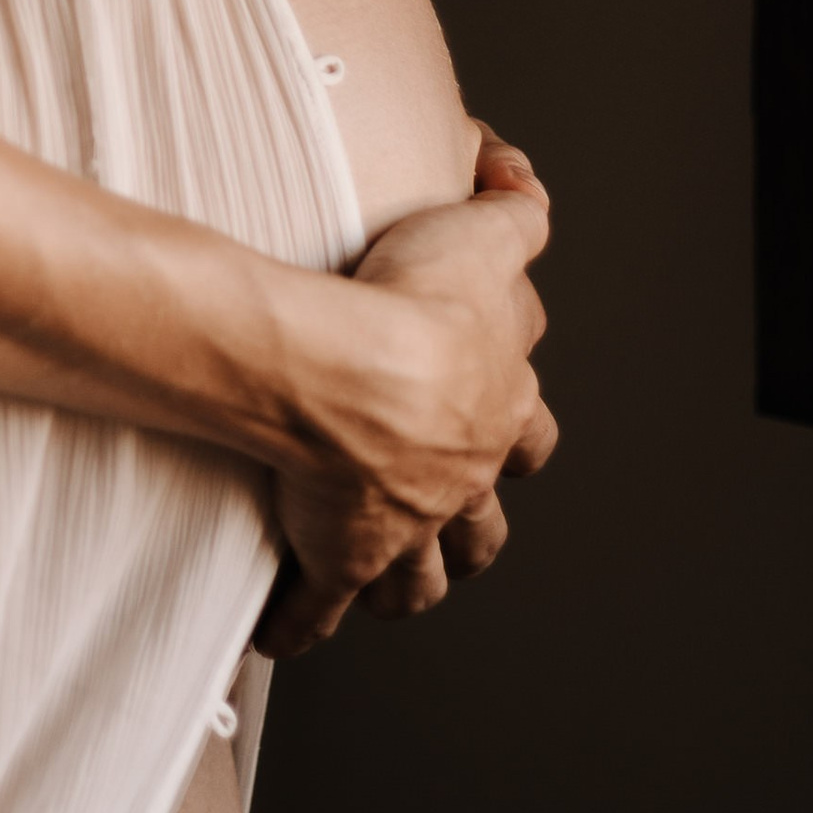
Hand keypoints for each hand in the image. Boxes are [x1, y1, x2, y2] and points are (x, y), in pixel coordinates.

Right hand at [254, 128, 555, 655]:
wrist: (348, 365)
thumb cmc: (414, 301)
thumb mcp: (484, 236)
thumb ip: (514, 206)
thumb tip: (520, 179)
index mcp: (496, 411)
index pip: (532, 436)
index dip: (522, 437)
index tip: (508, 433)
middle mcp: (458, 478)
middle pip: (484, 529)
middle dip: (473, 533)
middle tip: (454, 528)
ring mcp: (401, 524)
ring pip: (418, 579)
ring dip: (405, 586)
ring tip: (385, 587)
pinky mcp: (339, 554)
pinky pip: (316, 607)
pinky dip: (298, 624)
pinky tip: (280, 632)